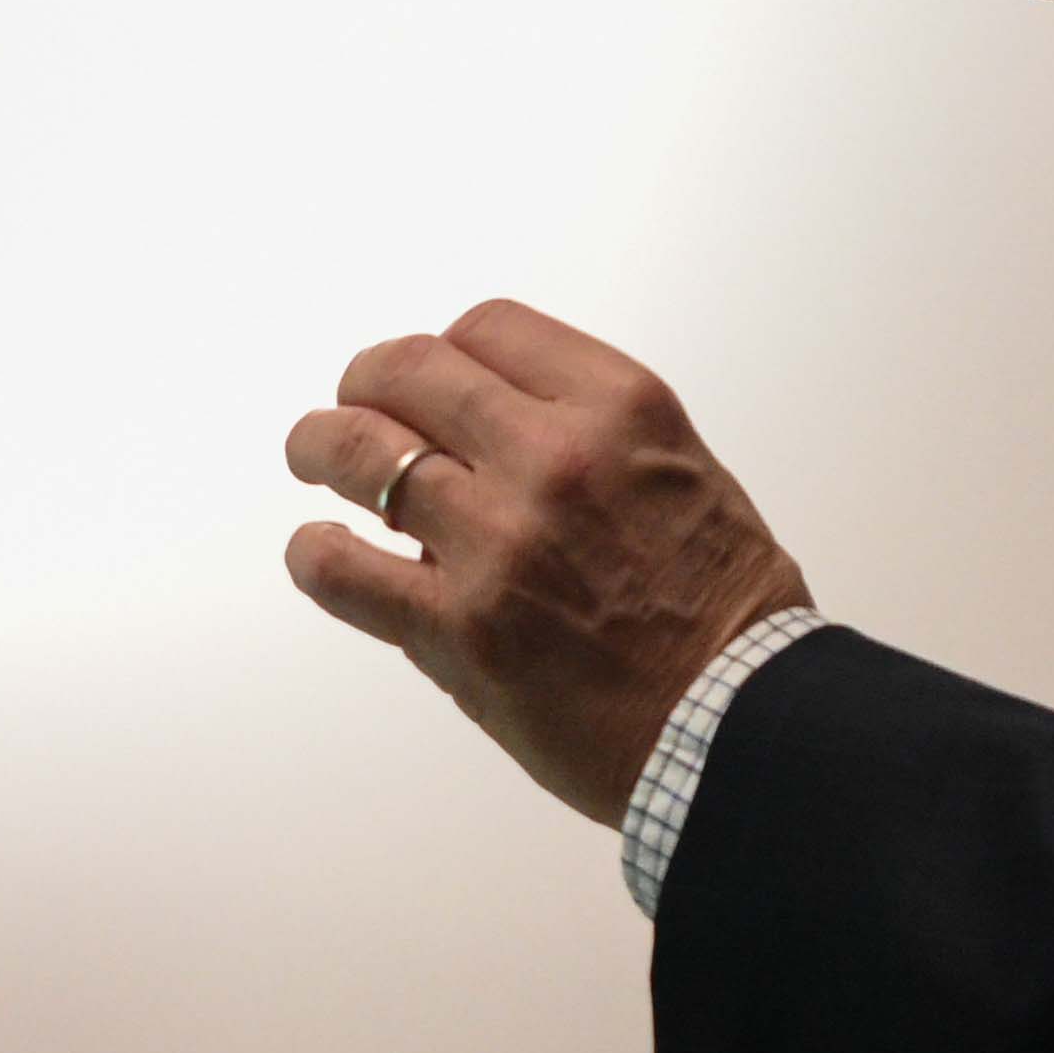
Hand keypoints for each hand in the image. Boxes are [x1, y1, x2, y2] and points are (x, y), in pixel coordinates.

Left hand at [283, 302, 811, 822]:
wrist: (739, 723)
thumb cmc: (727, 613)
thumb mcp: (685, 472)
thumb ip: (592, 436)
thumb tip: (495, 434)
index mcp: (618, 409)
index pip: (488, 329)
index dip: (443, 350)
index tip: (430, 375)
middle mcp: (551, 458)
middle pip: (410, 372)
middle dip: (366, 381)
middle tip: (354, 402)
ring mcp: (496, 543)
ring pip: (359, 453)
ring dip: (320, 448)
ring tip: (313, 458)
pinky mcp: (457, 629)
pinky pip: (344, 572)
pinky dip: (316, 556)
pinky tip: (319, 554)